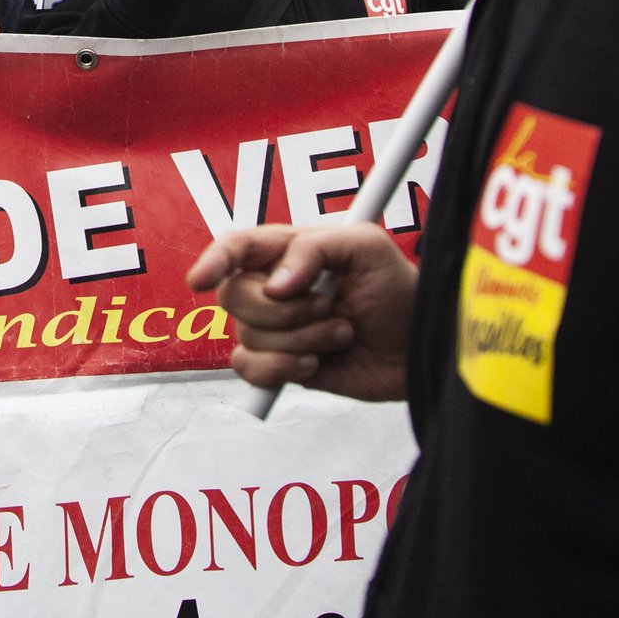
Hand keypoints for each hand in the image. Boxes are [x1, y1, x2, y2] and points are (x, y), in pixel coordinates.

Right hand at [185, 222, 416, 402]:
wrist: (418, 347)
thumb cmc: (397, 290)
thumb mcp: (367, 248)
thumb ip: (315, 249)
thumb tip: (275, 285)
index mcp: (286, 250)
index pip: (236, 248)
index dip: (213, 261)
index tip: (200, 280)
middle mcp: (271, 287)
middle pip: (233, 295)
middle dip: (283, 309)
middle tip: (329, 305)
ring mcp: (273, 328)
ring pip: (247, 336)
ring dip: (301, 339)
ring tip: (341, 332)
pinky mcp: (278, 364)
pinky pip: (250, 369)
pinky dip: (281, 368)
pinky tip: (314, 362)